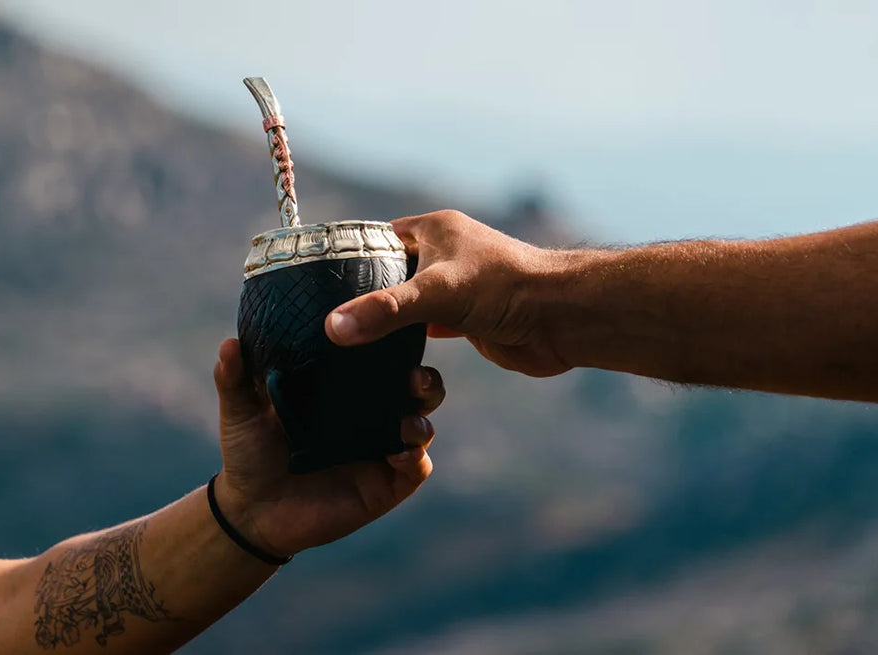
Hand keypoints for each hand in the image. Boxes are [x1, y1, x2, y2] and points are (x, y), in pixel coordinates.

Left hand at [212, 338, 443, 558]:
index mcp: (345, 392)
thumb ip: (235, 379)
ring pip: (421, 428)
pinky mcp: (385, 486)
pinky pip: (415, 469)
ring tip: (407, 421)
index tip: (395, 332)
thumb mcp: (241, 413)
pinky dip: (415, 459)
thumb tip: (229, 343)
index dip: (398, 346)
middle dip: (427, 381)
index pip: (383, 362)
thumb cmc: (249, 454)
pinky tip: (400, 453)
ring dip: (422, 420)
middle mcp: (370, 418)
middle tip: (415, 376)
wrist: (250, 510)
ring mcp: (380, 452)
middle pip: (416, 391)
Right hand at [323, 210, 571, 376]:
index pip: (377, 238)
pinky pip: (427, 328)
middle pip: (389, 273)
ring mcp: (455, 288)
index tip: (316, 283)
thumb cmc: (507, 288)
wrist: (562, 320)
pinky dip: (410, 340)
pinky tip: (387, 356)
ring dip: (387, 321)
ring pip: (408, 303)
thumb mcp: (436, 294)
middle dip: (364, 295)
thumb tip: (333, 328)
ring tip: (350, 340)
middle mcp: (444, 254)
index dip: (349, 258)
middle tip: (326, 319)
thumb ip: (384, 311)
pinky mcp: (467, 319)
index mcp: (435, 229)